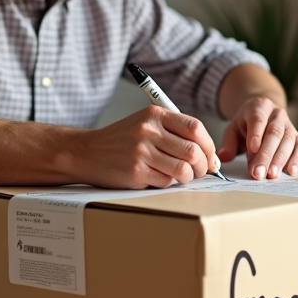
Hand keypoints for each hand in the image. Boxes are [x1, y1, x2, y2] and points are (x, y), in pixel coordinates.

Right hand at [78, 106, 218, 188]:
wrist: (86, 152)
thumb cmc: (121, 140)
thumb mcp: (145, 124)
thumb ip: (174, 133)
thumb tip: (209, 156)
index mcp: (155, 114)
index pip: (196, 128)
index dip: (209, 146)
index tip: (211, 158)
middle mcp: (148, 130)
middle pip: (193, 151)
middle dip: (203, 166)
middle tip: (200, 172)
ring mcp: (141, 151)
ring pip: (183, 169)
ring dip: (188, 178)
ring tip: (182, 177)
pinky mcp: (135, 171)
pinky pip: (166, 181)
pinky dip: (168, 183)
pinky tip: (159, 178)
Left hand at [217, 97, 297, 179]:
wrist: (265, 114)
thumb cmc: (246, 124)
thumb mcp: (233, 129)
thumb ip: (228, 143)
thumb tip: (223, 157)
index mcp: (259, 107)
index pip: (258, 119)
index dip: (256, 134)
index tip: (252, 148)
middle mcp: (277, 114)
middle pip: (274, 133)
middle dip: (266, 155)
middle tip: (259, 172)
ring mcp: (290, 125)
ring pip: (288, 140)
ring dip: (280, 159)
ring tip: (272, 175)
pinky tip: (291, 171)